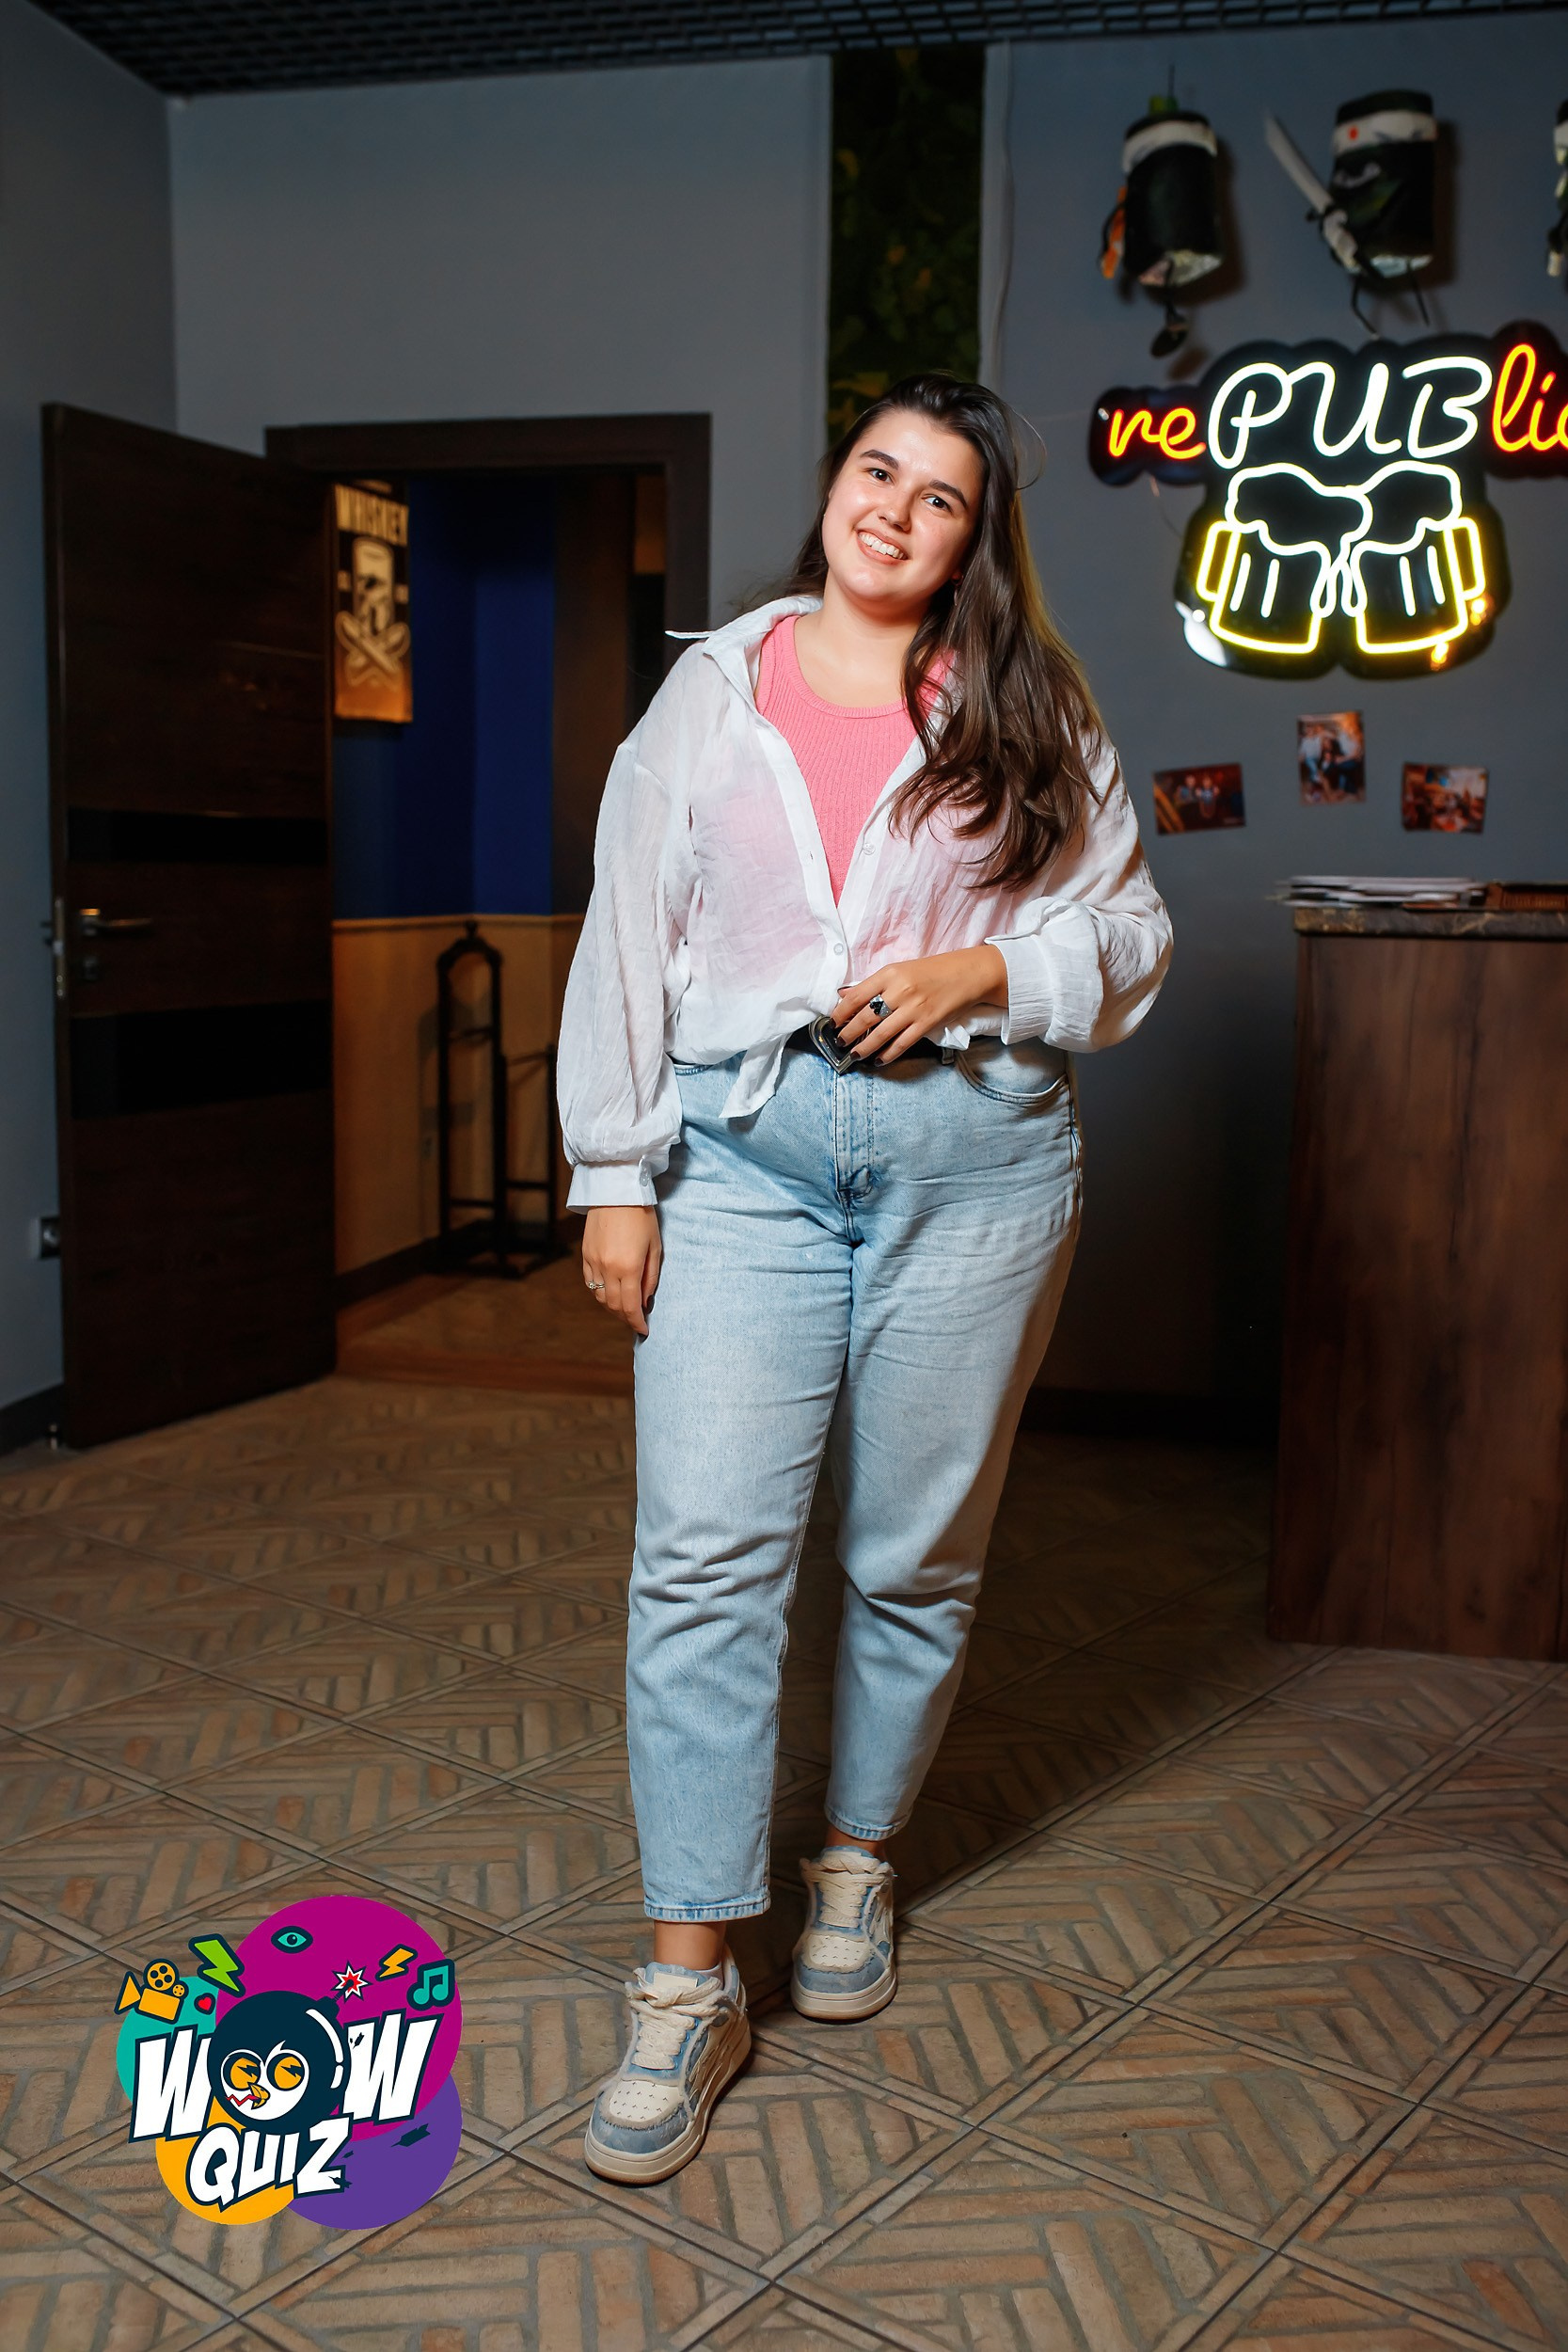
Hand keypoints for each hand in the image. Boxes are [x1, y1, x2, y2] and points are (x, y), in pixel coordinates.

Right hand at [582, 1207, 662, 1335]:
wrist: (615, 1190)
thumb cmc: (641, 1216)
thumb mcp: (655, 1246)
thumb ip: (650, 1277)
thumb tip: (645, 1300)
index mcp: (629, 1267)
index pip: (630, 1307)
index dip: (637, 1323)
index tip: (644, 1330)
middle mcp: (608, 1268)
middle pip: (614, 1306)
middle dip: (626, 1318)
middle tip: (636, 1321)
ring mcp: (593, 1261)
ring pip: (600, 1297)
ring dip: (612, 1308)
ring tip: (625, 1309)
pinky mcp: (585, 1254)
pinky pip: (590, 1283)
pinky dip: (600, 1293)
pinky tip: (611, 1293)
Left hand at [834, 945, 1007, 1063]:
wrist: (966, 974)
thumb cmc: (932, 971)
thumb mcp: (900, 970)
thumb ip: (873, 984)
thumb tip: (844, 995)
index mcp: (889, 974)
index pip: (855, 996)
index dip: (841, 1013)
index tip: (834, 1022)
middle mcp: (899, 991)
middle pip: (865, 1018)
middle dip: (848, 1033)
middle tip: (839, 1042)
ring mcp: (913, 1009)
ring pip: (881, 1034)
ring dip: (864, 1048)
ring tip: (854, 1054)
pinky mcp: (927, 1023)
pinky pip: (902, 1043)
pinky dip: (888, 1054)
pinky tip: (879, 1059)